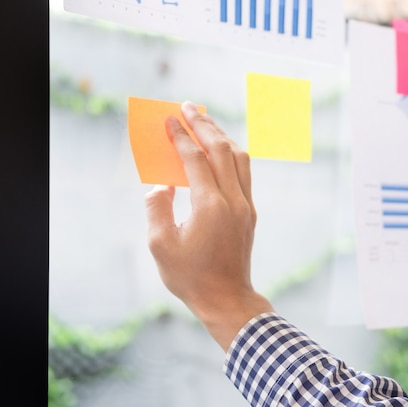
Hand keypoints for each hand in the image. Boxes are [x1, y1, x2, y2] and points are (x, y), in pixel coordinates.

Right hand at [145, 102, 272, 350]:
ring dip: (221, 136)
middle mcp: (233, 200)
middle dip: (203, 125)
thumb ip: (157, 208)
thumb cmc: (191, 276)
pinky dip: (231, 154)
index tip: (169, 119)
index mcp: (210, 206)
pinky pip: (244, 172)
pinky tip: (220, 150)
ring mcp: (246, 205)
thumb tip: (161, 186)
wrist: (227, 298)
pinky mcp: (250, 212)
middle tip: (187, 107)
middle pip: (221, 150)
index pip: (195, 159)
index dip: (181, 136)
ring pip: (239, 158)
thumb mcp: (161, 245)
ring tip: (204, 121)